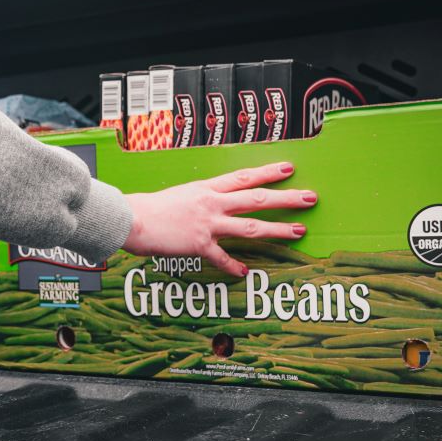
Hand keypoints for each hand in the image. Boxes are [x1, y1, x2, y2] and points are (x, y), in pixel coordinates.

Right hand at [122, 161, 315, 275]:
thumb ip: (199, 198)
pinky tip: (245, 271)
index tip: (289, 169)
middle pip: (257, 199)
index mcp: (206, 188)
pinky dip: (233, 266)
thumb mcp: (180, 193)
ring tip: (298, 231)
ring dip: (277, 229)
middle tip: (309, 198)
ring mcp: (207, 224)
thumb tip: (213, 201)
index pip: (244, 177)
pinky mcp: (198, 245)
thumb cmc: (151, 207)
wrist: (132, 219)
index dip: (269, 172)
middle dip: (286, 198)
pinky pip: (221, 257)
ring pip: (250, 226)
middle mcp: (211, 203)